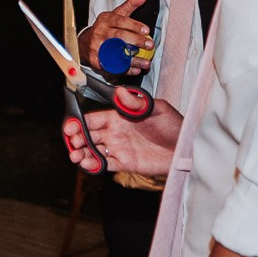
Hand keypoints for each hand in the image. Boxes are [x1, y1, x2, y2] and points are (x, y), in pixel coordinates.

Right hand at [63, 90, 178, 176]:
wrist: (187, 148)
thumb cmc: (174, 125)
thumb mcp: (157, 109)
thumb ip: (136, 103)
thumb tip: (119, 91)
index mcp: (119, 117)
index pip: (93, 120)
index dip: (79, 123)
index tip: (70, 128)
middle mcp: (116, 133)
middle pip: (88, 136)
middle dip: (76, 140)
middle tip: (73, 144)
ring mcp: (119, 148)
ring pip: (93, 151)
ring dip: (81, 154)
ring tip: (75, 157)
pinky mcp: (125, 163)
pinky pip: (105, 164)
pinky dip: (94, 165)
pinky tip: (88, 164)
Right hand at [78, 0, 154, 72]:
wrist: (85, 44)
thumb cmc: (106, 28)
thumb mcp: (116, 14)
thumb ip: (131, 4)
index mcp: (105, 19)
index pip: (119, 20)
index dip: (133, 25)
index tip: (146, 30)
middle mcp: (99, 32)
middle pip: (118, 36)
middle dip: (135, 41)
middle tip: (149, 45)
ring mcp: (96, 47)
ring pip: (116, 53)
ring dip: (133, 59)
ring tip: (146, 62)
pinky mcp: (96, 60)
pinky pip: (112, 65)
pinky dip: (125, 69)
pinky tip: (136, 69)